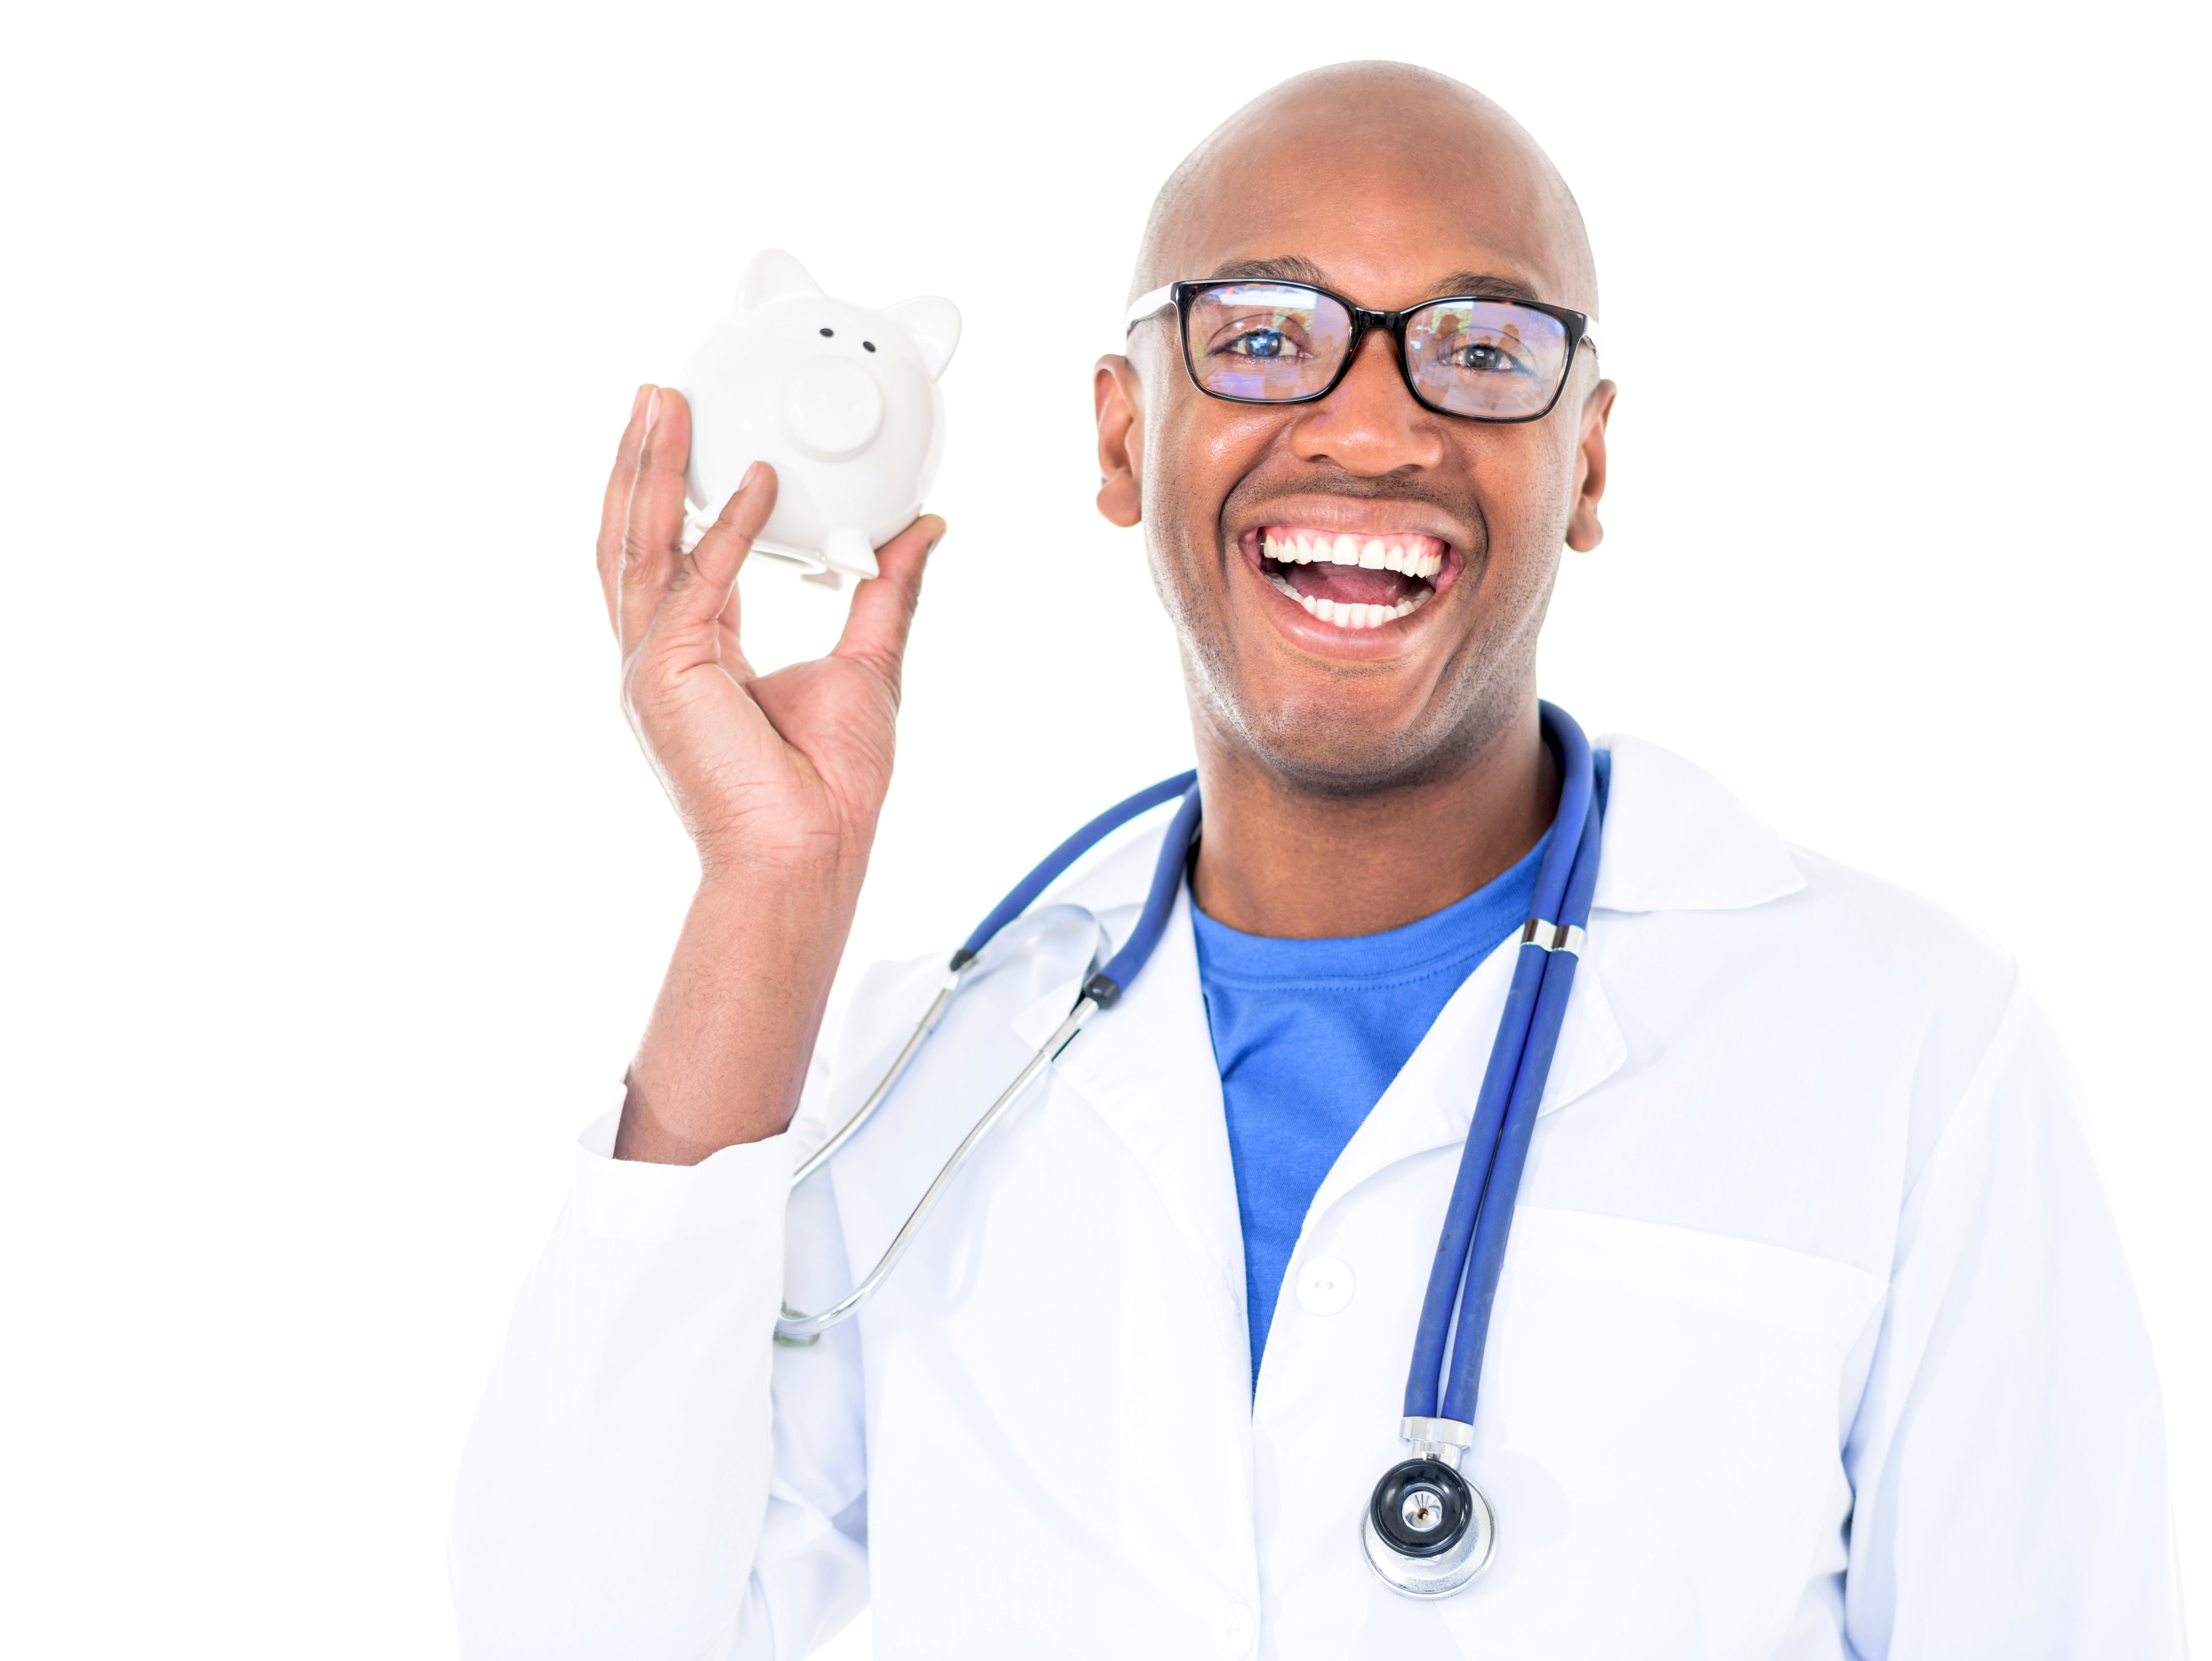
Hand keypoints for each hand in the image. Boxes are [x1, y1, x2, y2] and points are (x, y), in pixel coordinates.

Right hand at [597, 385, 942, 889]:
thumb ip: (887, 590)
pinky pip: (694, 582)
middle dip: (643, 464)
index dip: (684, 496)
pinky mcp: (662, 675)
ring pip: (637, 546)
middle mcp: (661, 659)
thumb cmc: (829, 789)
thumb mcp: (870, 664)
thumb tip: (921, 532)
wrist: (809, 854)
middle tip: (659, 395)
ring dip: (649, 471)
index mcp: (698, 658)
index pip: (680, 559)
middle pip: (636, 539)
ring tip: (662, 405)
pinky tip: (758, 484)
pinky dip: (727, 529)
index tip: (697, 438)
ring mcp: (650, 668)